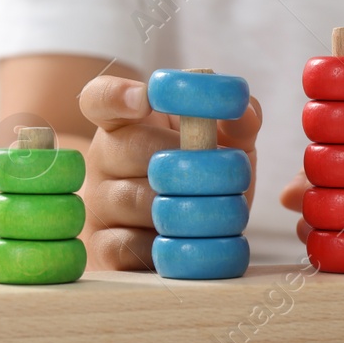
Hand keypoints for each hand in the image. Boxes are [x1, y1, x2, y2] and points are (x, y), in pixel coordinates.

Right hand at [78, 74, 262, 270]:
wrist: (184, 239)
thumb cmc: (201, 183)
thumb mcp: (225, 148)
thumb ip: (238, 124)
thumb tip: (245, 111)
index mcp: (126, 122)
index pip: (101, 98)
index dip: (117, 95)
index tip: (145, 99)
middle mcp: (103, 157)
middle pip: (134, 146)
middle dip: (194, 163)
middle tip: (231, 179)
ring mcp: (98, 202)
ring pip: (139, 199)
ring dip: (194, 210)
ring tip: (222, 215)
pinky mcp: (102, 247)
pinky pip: (133, 246)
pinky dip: (173, 247)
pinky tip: (194, 243)